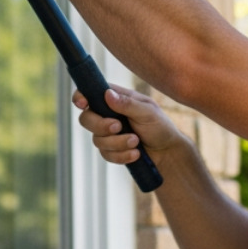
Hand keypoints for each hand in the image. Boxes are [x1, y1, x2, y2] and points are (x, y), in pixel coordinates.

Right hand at [73, 84, 188, 166]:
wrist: (167, 152)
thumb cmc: (160, 126)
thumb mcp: (148, 112)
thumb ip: (128, 104)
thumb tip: (107, 94)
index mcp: (115, 99)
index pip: (90, 93)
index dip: (80, 97)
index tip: (83, 104)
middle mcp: (107, 115)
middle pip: (86, 119)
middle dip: (101, 125)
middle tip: (118, 127)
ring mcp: (107, 134)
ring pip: (97, 140)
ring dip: (118, 143)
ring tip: (136, 142)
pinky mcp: (110, 150)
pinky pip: (106, 154)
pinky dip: (121, 155)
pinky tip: (135, 154)